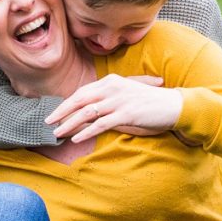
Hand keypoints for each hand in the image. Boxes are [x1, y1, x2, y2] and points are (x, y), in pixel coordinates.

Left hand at [46, 74, 180, 142]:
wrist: (174, 106)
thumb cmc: (149, 103)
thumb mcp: (125, 98)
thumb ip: (107, 103)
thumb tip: (87, 115)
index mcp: (111, 81)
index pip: (82, 92)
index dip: (66, 103)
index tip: (53, 113)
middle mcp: (113, 88)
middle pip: (79, 100)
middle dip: (61, 112)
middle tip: (47, 122)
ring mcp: (119, 100)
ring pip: (87, 112)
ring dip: (69, 124)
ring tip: (57, 133)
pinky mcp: (126, 114)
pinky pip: (101, 123)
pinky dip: (86, 131)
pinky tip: (76, 138)